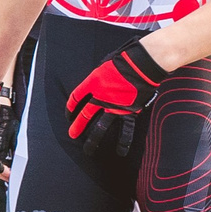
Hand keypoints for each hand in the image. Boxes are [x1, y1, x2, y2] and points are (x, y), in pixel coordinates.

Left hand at [66, 38, 166, 156]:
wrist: (142, 65)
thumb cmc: (125, 59)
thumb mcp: (105, 64)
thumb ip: (99, 76)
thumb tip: (98, 82)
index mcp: (93, 83)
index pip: (76, 97)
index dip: (70, 106)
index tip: (68, 114)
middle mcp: (101, 97)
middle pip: (85, 114)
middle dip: (78, 126)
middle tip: (72, 134)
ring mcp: (115, 106)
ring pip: (101, 126)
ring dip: (94, 139)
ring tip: (88, 150)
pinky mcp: (129, 111)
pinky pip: (125, 129)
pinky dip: (124, 141)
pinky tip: (120, 151)